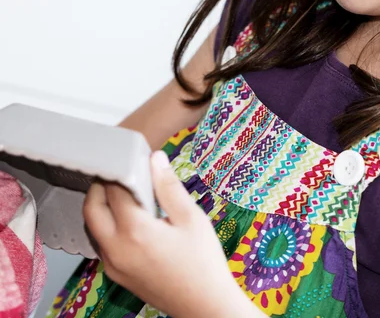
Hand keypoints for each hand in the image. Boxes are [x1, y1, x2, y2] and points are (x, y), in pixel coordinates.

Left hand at [84, 151, 252, 317]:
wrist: (204, 305)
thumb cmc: (202, 261)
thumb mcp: (191, 217)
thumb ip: (169, 186)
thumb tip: (156, 158)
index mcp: (135, 230)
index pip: (114, 190)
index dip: (119, 169)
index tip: (128, 158)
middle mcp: (116, 248)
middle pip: (91, 209)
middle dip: (100, 187)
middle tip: (119, 173)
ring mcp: (114, 265)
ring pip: (93, 228)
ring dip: (101, 207)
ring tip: (125, 194)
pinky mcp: (117, 275)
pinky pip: (102, 244)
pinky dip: (108, 226)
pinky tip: (131, 220)